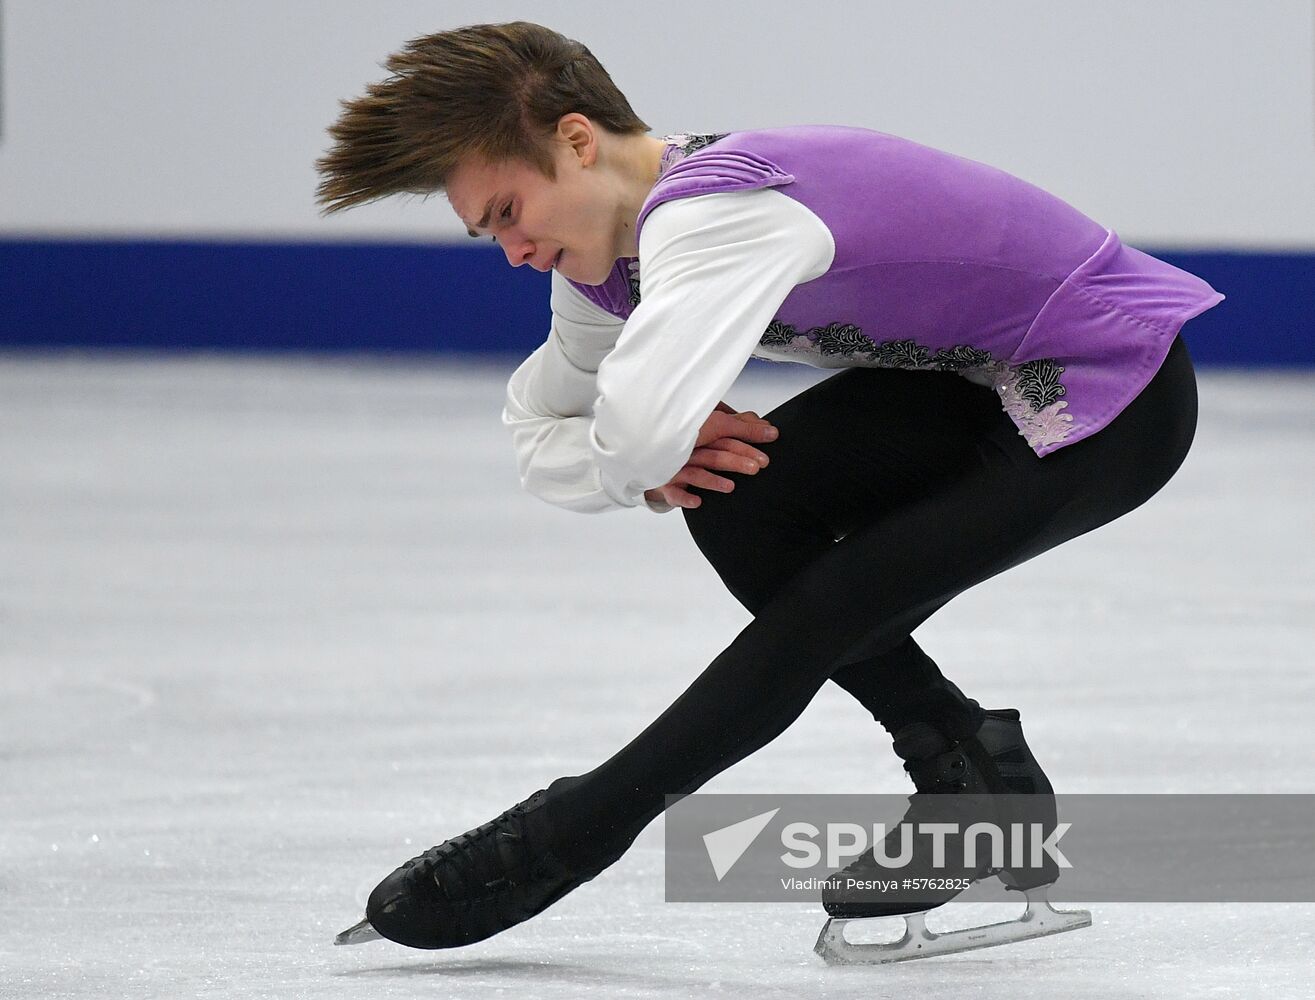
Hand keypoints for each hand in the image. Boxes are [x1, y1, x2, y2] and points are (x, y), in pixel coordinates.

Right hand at [644, 402, 778, 509]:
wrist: (651, 458)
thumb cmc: (688, 446)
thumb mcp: (713, 432)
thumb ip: (739, 428)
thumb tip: (768, 428)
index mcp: (700, 436)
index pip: (726, 437)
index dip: (747, 440)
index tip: (768, 446)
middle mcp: (689, 451)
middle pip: (714, 455)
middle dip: (736, 460)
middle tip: (757, 467)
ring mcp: (676, 468)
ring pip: (695, 472)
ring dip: (712, 480)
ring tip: (731, 487)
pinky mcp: (665, 484)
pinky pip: (674, 492)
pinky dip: (685, 497)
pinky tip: (698, 502)